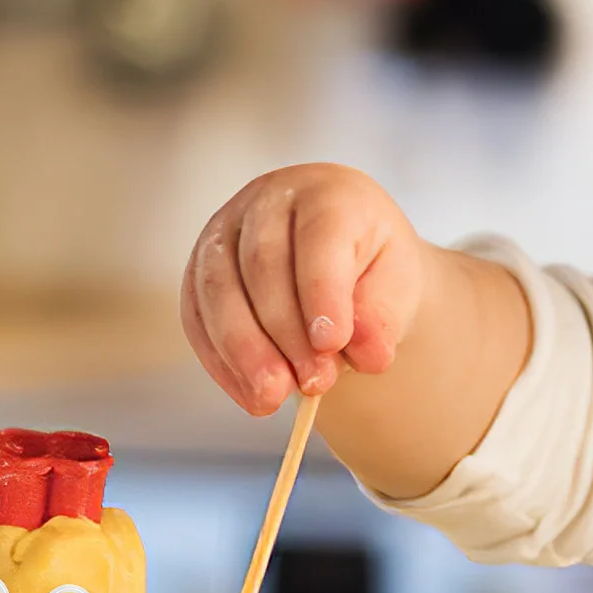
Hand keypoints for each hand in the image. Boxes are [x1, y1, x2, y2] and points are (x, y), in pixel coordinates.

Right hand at [182, 163, 428, 415]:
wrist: (344, 258)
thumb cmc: (371, 267)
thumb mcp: (396, 286)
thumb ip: (383, 317)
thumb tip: (368, 357)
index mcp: (327, 194)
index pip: (318, 238)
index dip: (322, 292)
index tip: (332, 345)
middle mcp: (267, 202)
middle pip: (261, 265)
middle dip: (285, 332)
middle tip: (314, 383)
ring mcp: (224, 232)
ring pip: (217, 289)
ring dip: (244, 352)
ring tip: (273, 398)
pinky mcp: (199, 270)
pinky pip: (196, 316)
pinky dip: (220, 362)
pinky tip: (250, 395)